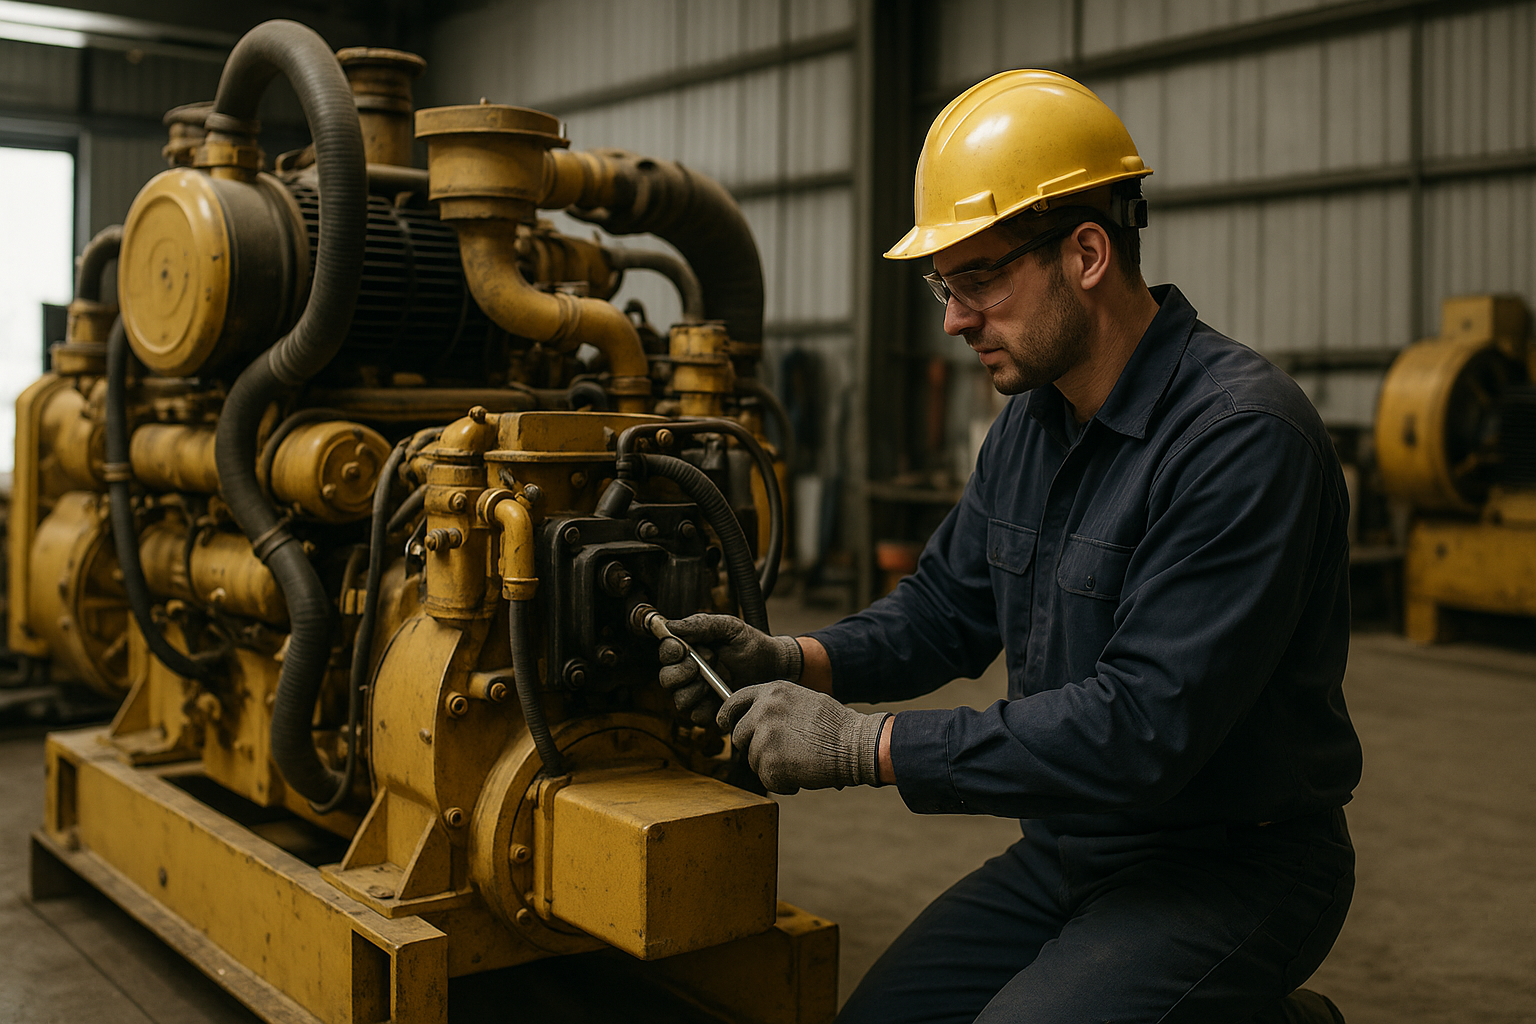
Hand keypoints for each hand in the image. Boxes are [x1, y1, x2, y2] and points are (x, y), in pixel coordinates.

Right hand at [657, 614, 802, 723]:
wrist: (776, 668)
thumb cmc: (752, 645)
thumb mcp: (730, 627)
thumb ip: (701, 624)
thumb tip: (670, 626)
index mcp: (690, 649)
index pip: (666, 653)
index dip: (670, 652)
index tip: (684, 649)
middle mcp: (689, 673)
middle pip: (666, 679)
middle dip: (682, 672)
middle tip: (707, 662)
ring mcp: (699, 695)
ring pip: (679, 700)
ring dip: (696, 691)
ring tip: (718, 680)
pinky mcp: (710, 712)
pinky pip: (696, 716)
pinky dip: (707, 708)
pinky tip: (722, 697)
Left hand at [716, 681, 886, 794]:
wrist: (853, 744)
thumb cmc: (834, 725)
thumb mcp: (802, 700)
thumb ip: (775, 707)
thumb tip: (754, 721)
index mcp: (772, 691)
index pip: (735, 701)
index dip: (727, 715)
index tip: (723, 724)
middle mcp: (763, 710)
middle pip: (740, 736)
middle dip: (755, 748)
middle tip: (782, 752)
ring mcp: (764, 737)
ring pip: (753, 761)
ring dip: (772, 767)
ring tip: (800, 760)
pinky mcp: (769, 763)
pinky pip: (767, 779)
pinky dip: (783, 783)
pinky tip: (803, 773)